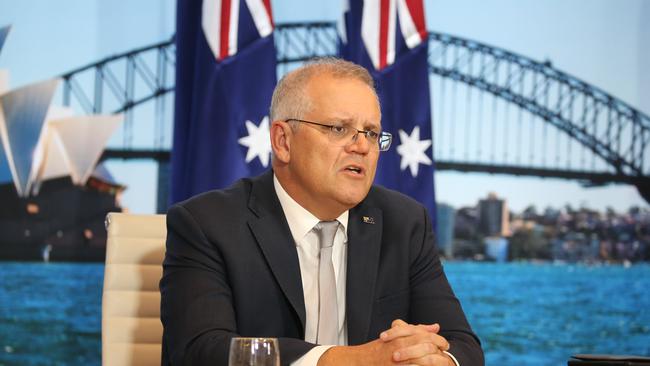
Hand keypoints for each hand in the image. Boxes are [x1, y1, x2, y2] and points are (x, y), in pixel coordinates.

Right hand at [317, 320, 454, 365]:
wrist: (359, 361)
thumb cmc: (379, 349)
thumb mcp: (396, 335)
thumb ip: (415, 330)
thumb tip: (435, 326)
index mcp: (401, 336)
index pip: (425, 336)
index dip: (439, 340)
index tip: (446, 344)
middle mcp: (400, 347)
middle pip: (427, 346)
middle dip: (441, 351)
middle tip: (448, 355)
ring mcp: (399, 360)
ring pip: (425, 360)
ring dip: (437, 362)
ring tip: (444, 364)